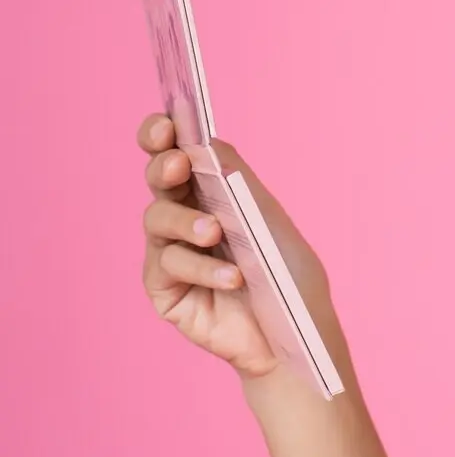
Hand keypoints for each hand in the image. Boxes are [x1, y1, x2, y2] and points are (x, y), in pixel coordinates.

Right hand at [137, 113, 333, 378]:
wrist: (294, 333)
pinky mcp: (163, 288)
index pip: (179, 152)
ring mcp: (169, 251)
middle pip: (158, 178)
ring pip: (157, 218)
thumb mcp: (270, 221)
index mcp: (211, 192)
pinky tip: (232, 277)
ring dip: (188, 222)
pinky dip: (201, 267)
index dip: (164, 134)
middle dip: (162, 166)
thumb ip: (238, 183)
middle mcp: (184, 216)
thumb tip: (206, 144)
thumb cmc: (288, 275)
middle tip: (178, 166)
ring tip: (215, 233)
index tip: (167, 123)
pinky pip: (168, 264)